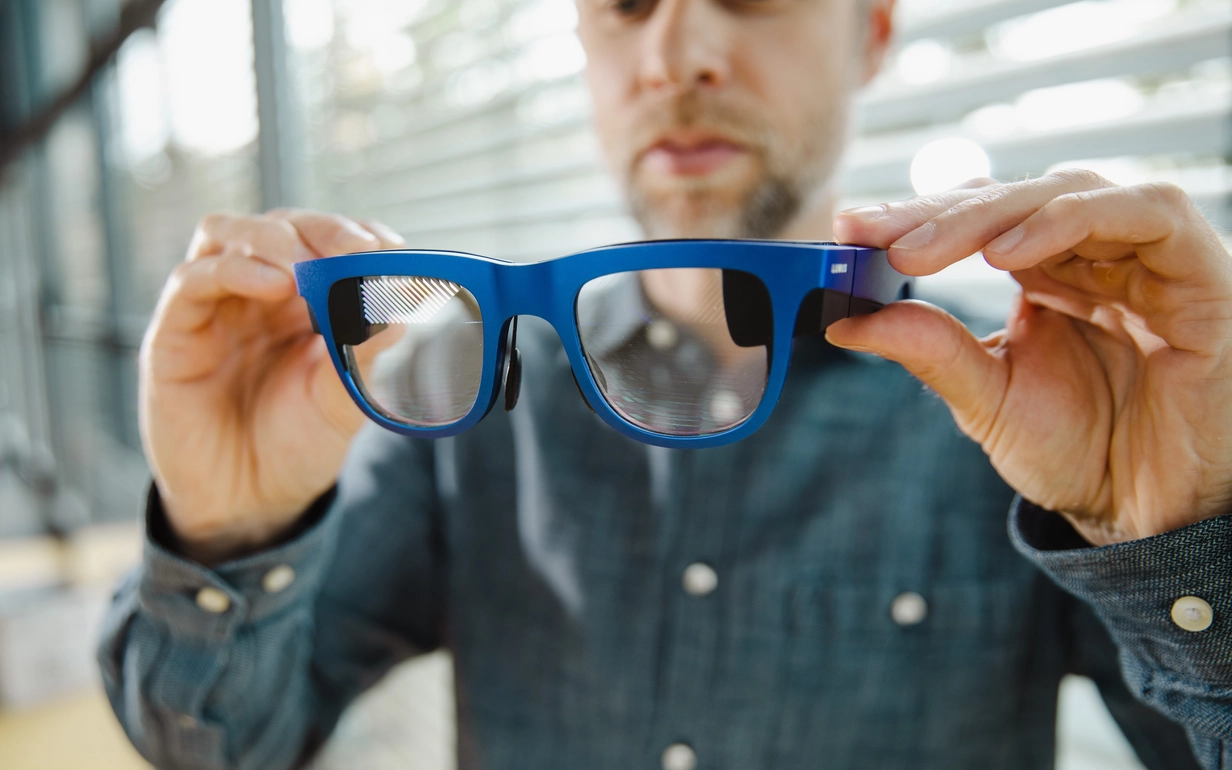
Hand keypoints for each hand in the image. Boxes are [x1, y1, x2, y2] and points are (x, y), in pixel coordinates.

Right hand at [141, 209, 404, 562]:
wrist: (248, 503)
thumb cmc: (297, 444)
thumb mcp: (343, 404)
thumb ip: (365, 359)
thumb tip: (403, 313)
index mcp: (308, 301)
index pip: (330, 242)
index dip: (359, 236)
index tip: (390, 248)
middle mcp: (260, 293)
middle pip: (282, 225)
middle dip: (321, 230)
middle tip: (354, 249)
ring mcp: (216, 306)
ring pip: (227, 234)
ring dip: (270, 238)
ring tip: (303, 265)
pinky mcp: (175, 331)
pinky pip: (191, 280)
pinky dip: (231, 269)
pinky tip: (271, 283)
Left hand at [829, 170, 1231, 545]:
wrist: (1150, 515)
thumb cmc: (1079, 455)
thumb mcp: (988, 400)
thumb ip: (930, 352)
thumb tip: (845, 320)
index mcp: (1046, 274)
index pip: (978, 220)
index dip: (915, 217)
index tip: (849, 230)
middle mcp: (1095, 254)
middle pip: (1014, 198)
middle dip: (935, 213)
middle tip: (870, 234)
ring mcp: (1147, 257)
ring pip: (1071, 190)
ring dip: (990, 213)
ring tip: (922, 248)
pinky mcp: (1197, 271)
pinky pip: (1148, 214)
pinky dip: (1073, 219)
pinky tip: (1009, 250)